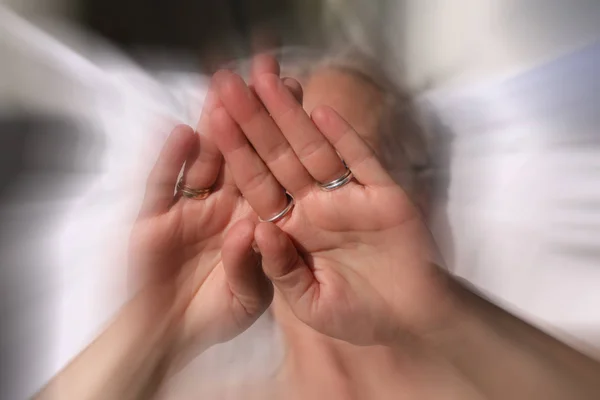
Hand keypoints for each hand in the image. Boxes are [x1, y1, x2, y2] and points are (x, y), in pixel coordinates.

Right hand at [128, 55, 300, 359]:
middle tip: (264, 74)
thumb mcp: (246, 298)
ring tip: (223, 89)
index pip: (273, 171)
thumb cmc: (212, 317)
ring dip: (213, 126)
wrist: (166, 336)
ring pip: (204, 160)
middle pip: (241, 154)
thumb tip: (252, 227)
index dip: (284, 136)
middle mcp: (224, 206)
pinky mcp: (155, 216)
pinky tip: (181, 135)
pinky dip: (171, 162)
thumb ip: (252, 266)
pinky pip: (164, 185)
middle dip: (252, 115)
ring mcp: (189, 207)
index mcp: (254, 219)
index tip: (298, 98)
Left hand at [210, 70, 451, 344]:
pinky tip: (322, 112)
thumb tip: (259, 229)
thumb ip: (281, 268)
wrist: (410, 322)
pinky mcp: (384, 195)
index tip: (211, 118)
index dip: (235, 152)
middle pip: (278, 157)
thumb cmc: (358, 316)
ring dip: (292, 116)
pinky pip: (361, 162)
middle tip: (228, 82)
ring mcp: (348, 197)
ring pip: (315, 150)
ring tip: (267, 81)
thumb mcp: (309, 303)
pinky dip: (345, 138)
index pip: (256, 184)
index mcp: (291, 229)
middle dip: (253, 120)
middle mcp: (315, 206)